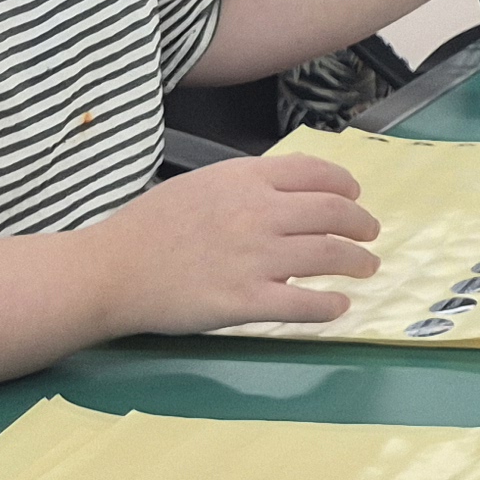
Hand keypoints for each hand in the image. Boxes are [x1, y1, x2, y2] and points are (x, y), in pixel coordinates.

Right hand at [87, 154, 382, 332]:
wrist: (109, 270)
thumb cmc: (146, 228)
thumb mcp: (199, 185)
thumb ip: (245, 188)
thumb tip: (288, 198)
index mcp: (245, 179)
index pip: (315, 173)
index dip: (345, 185)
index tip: (354, 196)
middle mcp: (259, 213)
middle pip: (333, 212)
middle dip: (361, 223)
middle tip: (370, 234)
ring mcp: (255, 258)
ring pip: (329, 255)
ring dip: (357, 262)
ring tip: (366, 267)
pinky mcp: (246, 301)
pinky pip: (305, 304)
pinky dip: (331, 306)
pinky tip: (339, 307)